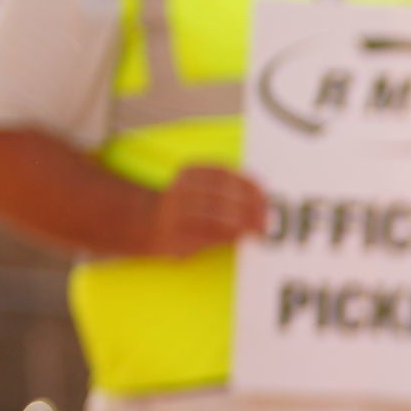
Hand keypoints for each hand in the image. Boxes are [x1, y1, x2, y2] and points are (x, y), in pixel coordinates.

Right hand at [146, 164, 267, 255]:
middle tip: (266, 220)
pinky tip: (240, 238)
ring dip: (242, 224)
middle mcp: (182, 189)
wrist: (144, 224)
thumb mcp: (200, 188)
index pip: (224, 174)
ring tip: (258, 231)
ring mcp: (176, 212)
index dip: (248, 185)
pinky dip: (227, 236)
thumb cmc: (184, 208)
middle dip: (250, 207)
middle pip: (223, 194)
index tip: (265, 196)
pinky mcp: (175, 235)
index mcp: (191, 173)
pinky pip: (206, 235)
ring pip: (215, 215)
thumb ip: (227, 190)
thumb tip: (263, 203)